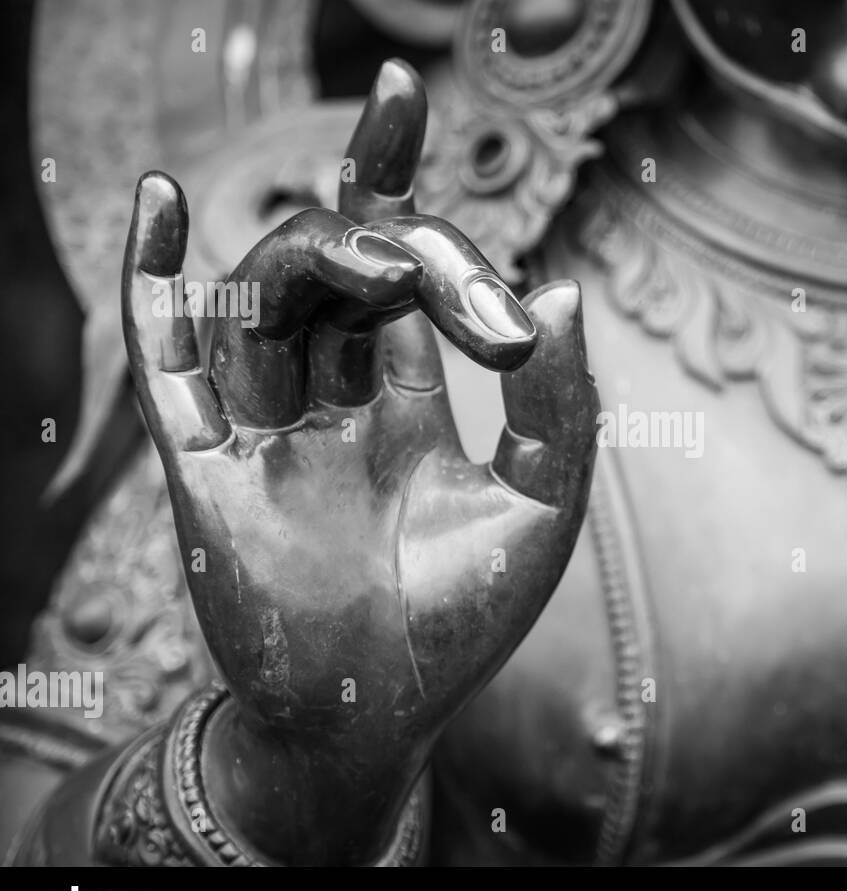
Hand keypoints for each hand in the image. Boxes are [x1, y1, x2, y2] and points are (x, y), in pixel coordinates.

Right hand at [121, 60, 598, 862]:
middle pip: (333, 273)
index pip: (392, 271)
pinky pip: (165, 364)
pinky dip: (152, 287)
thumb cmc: (464, 622)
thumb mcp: (541, 505)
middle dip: (387, 240)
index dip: (394, 181)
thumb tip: (563, 293)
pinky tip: (153, 204)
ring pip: (263, 302)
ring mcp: (261, 432)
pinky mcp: (203, 470)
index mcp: (400, 403)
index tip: (399, 85)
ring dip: (314, 259)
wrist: (384, 719)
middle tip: (440, 269)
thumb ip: (561, 405)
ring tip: (382, 260)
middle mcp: (325, 404)